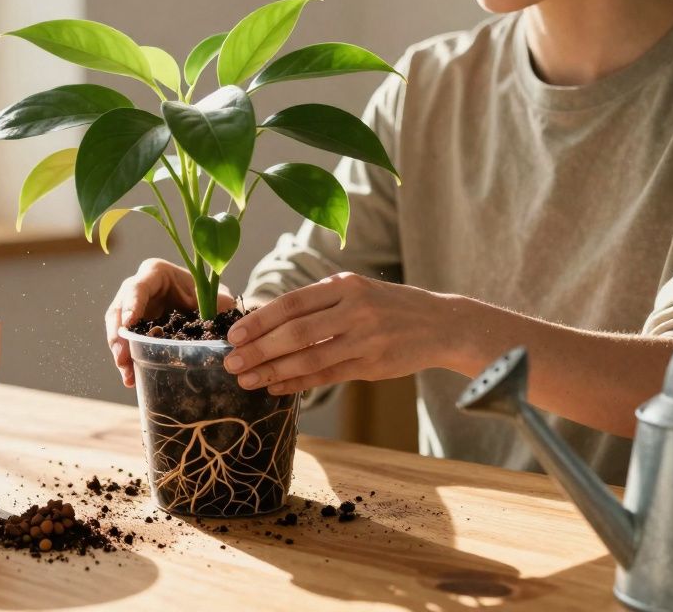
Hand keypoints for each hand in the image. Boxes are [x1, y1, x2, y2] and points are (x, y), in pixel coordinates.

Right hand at [105, 258, 235, 386]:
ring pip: (117, 328)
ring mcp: (134, 309)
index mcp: (156, 273)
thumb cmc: (213, 297)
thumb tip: (221, 330)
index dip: (131, 304)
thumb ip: (220, 308)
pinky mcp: (134, 328)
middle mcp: (139, 289)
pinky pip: (125, 342)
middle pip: (119, 309)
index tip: (129, 323)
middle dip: (119, 335)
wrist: (210, 307)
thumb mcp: (219, 299)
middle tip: (122, 357)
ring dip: (120, 352)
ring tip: (127, 375)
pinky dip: (127, 360)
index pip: (138, 287)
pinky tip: (131, 378)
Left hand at [221, 273, 461, 394]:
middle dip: (259, 349)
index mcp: (345, 285)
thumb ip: (319, 303)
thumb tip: (267, 321)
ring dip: (273, 371)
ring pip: (309, 359)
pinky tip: (276, 387)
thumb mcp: (357, 290)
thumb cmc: (388, 305)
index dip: (260, 320)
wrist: (441, 323)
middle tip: (231, 362)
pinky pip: (327, 377)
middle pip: (296, 332)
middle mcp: (354, 309)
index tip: (234, 334)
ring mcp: (365, 339)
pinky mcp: (372, 365)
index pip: (292, 303)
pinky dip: (298, 383)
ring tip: (247, 380)